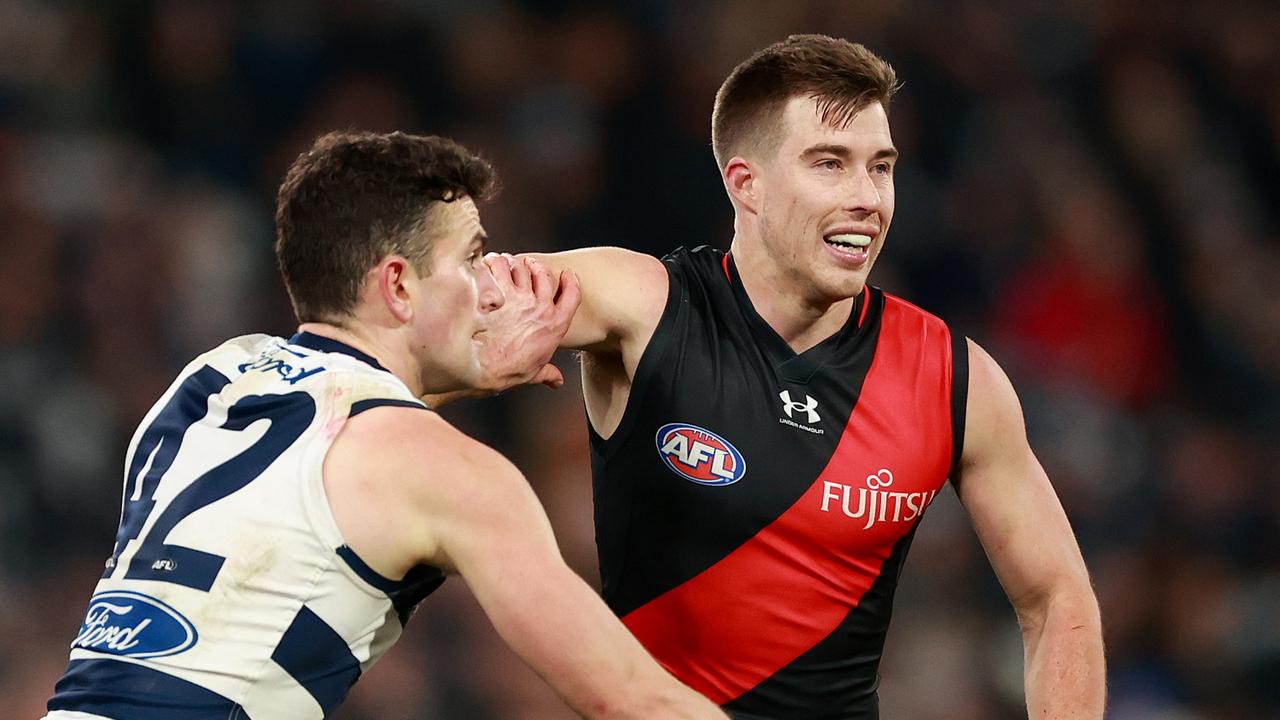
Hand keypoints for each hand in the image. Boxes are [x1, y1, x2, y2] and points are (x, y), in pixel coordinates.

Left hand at [474, 253, 580, 391]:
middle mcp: (541, 308)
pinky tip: (490, 264)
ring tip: (506, 264)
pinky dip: (495, 262)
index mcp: (555, 326)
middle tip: (530, 264)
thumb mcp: (533, 373)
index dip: (571, 281)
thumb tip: (557, 381)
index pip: (573, 295)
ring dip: (515, 264)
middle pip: (545, 274)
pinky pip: (500, 266)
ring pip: (523, 267)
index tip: (567, 274)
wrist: (482, 368)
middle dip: (538, 267)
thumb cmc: (507, 372)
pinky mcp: (499, 291)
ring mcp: (521, 298)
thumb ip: (547, 373)